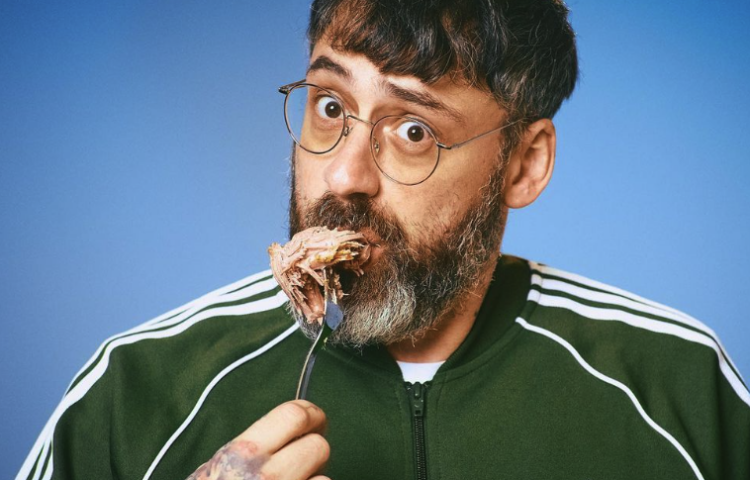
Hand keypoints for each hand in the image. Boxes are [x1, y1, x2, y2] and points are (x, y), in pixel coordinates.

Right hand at [187, 400, 329, 479]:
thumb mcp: (217, 467)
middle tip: (304, 460)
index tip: (316, 419)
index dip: (311, 414)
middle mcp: (266, 476)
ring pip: (324, 479)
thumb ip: (252, 447)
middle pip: (317, 447)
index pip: (294, 415)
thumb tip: (295, 427)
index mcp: (242, 454)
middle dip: (313, 453)